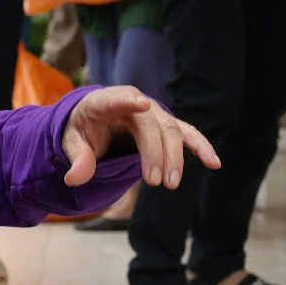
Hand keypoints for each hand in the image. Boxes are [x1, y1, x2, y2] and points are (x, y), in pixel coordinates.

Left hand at [61, 87, 220, 189]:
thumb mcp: (71, 141)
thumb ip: (77, 158)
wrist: (97, 120)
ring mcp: (154, 114)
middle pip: (151, 125)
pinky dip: (201, 147)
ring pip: (172, 131)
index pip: (116, 99)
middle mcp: (134, 103)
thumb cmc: (83, 128)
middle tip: (153, 182)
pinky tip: (214, 163)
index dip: (128, 101)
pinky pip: (187, 134)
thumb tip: (75, 179)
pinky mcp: (166, 126)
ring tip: (172, 184)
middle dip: (155, 153)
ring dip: (175, 158)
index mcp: (104, 102)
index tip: (142, 104)